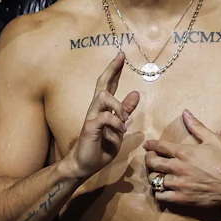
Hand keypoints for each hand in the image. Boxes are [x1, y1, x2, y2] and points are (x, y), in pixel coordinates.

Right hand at [62, 52, 139, 178]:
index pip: (109, 84)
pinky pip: (106, 116)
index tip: (121, 55)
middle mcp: (95, 109)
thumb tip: (135, 93)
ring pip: (103, 96)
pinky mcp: (90, 126)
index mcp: (103, 108)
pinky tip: (118, 132)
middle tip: (120, 55)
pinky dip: (116, 123)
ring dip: (118, 106)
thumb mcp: (119, 127)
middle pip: (102, 83)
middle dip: (112, 69)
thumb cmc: (100, 147)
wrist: (84, 165)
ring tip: (123, 120)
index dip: (115, 70)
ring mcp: (92, 116)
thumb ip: (125, 111)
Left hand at [144, 108, 220, 206]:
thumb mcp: (212, 139)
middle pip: (152, 162)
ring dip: (153, 176)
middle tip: (151, 159)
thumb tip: (185, 112)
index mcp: (183, 152)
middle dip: (149, 159)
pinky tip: (163, 189)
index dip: (151, 144)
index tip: (147, 145)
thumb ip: (196, 126)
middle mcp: (177, 167)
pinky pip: (160, 195)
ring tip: (157, 175)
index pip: (159, 146)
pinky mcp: (180, 198)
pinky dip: (159, 192)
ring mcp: (178, 184)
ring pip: (154, 180)